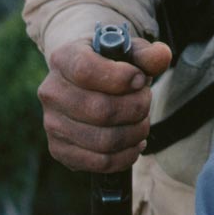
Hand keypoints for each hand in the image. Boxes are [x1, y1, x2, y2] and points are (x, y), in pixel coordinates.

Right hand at [39, 36, 171, 172]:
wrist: (84, 82)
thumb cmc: (111, 64)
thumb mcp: (129, 51)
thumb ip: (147, 54)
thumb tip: (162, 57)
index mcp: (63, 59)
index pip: (86, 71)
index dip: (121, 78)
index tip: (140, 79)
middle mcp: (51, 92)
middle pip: (101, 110)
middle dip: (136, 107)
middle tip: (146, 101)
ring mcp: (52, 124)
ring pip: (103, 140)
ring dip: (135, 133)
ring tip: (142, 121)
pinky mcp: (60, 150)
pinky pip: (100, 162)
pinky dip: (127, 155)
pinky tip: (135, 142)